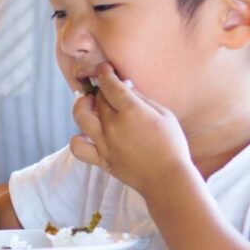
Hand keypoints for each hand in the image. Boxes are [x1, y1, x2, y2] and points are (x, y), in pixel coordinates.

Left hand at [69, 63, 190, 195]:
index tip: (104, 69)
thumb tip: (125, 87)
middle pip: (97, 99)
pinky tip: (87, 134)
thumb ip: (142, 99)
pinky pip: (77, 147)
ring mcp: (105, 144)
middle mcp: (114, 126)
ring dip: (82, 106)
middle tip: (108, 92)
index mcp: (131, 112)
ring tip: (91, 105)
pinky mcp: (101, 160)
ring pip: (81, 117)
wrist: (168, 179)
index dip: (105, 73)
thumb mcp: (165, 115)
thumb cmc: (172, 145)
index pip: (109, 85)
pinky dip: (77, 139)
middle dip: (101, 91)